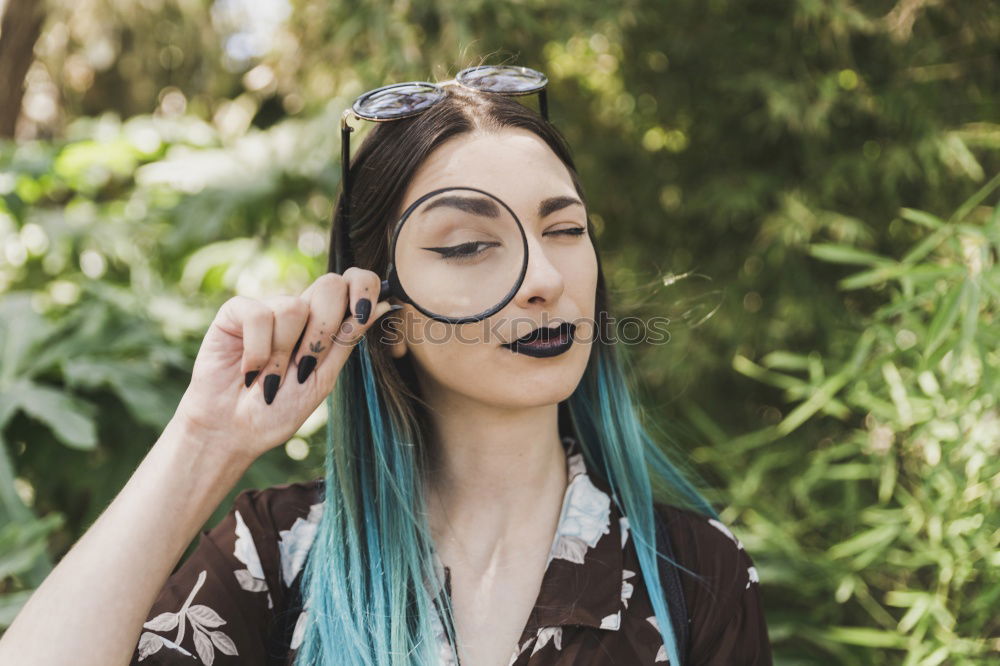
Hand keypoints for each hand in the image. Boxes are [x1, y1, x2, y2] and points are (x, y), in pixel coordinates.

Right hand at [170, 268, 393, 464]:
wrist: (233, 432)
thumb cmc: (278, 410)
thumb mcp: (322, 378)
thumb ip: (347, 340)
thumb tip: (385, 304)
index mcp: (325, 323)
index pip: (353, 282)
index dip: (364, 287)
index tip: (364, 312)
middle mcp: (299, 310)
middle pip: (329, 285)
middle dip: (324, 331)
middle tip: (305, 366)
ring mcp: (267, 308)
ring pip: (294, 307)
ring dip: (284, 354)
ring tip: (270, 378)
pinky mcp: (235, 312)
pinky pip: (259, 314)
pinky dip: (257, 351)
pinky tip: (249, 372)